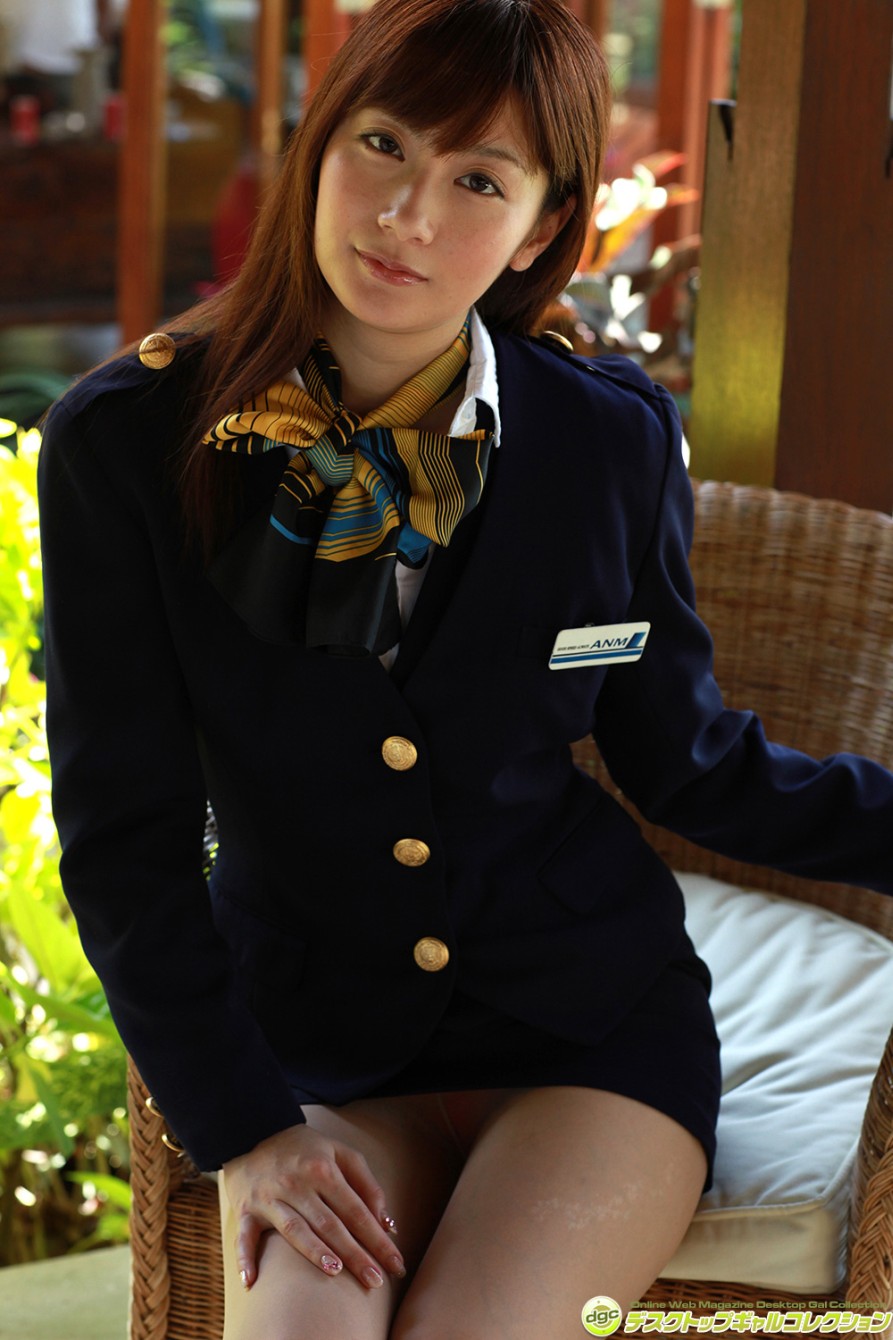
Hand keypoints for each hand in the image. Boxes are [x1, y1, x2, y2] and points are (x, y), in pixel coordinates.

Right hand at [221, 1123, 405, 1290]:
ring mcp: (269, 1198)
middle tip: (376, 1282)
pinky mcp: (246, 1210)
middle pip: (330, 1224)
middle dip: (356, 1254)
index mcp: (323, 1169)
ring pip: (295, 1229)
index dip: (377, 1239)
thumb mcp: (339, 1153)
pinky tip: (251, 1282)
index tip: (396, 1264)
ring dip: (314, 1251)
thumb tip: (387, 1224)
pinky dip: (246, 1258)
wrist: (254, 1132)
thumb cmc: (305, 1149)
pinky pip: (244, 1236)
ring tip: (335, 1271)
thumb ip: (366, 1184)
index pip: (356, 1211)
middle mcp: (297, 1184)